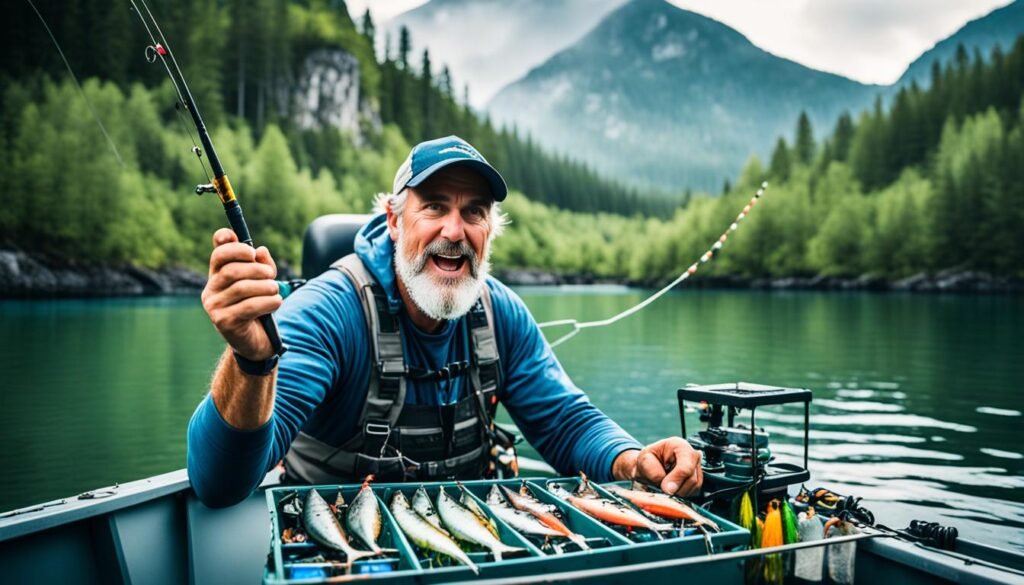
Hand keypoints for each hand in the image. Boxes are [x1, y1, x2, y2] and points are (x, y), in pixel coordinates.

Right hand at [201, 228, 281, 359]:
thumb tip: (261, 250)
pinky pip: (248, 306)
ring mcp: (214, 307)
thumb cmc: (258, 308)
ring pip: (241, 288)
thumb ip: (263, 266)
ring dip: (264, 287)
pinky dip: (267, 302)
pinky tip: (277, 302)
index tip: (251, 250)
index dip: (230, 246)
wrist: (256, 342)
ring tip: (275, 290)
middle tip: (271, 276)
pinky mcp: (224, 322)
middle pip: (231, 270)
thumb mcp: (263, 283)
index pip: (218, 254)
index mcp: (217, 276)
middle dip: (257, 269)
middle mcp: (211, 290)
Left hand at [632, 437, 703, 496]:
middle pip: (692, 478)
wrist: (648, 466)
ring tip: (667, 486)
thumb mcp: (644, 460)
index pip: (686, 466)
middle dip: (676, 488)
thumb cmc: (648, 460)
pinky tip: (673, 488)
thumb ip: (654, 472)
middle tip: (663, 489)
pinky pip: (694, 492)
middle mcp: (692, 455)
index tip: (666, 489)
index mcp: (679, 445)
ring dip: (679, 492)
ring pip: (694, 487)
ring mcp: (697, 467)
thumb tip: (668, 487)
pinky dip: (682, 494)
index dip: (676, 479)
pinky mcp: (698, 479)